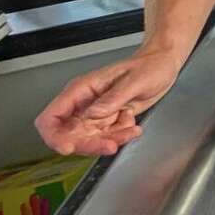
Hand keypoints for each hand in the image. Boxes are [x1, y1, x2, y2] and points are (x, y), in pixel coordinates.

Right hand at [34, 46, 182, 154]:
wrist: (162, 66)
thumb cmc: (148, 66)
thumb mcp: (133, 81)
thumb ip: (113, 98)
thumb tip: (93, 114)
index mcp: (81, 90)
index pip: (52, 117)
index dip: (54, 136)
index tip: (67, 148)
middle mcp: (84, 104)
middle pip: (69, 135)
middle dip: (88, 145)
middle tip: (110, 146)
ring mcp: (95, 114)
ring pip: (90, 140)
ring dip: (110, 140)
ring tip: (130, 130)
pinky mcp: (108, 121)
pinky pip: (107, 138)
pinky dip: (120, 136)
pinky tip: (132, 125)